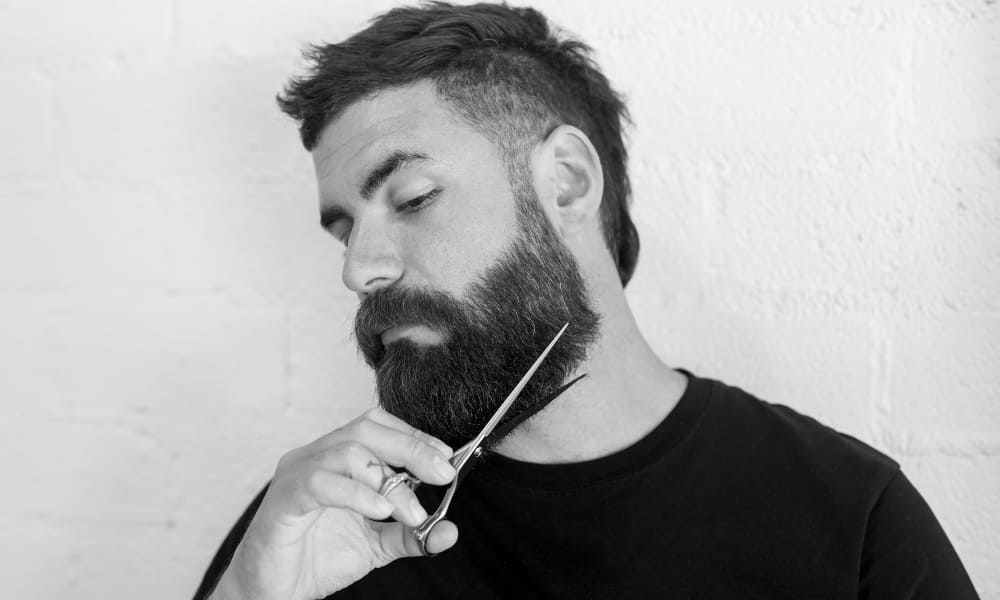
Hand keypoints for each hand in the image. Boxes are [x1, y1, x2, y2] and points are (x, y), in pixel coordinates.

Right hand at [210, 407, 458, 599]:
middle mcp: (316, 456)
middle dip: (411, 448)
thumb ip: (411, 535)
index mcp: (336, 458)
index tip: (446, 458)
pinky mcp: (283, 498)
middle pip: (367, 429)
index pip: (378, 426)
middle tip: (443, 474)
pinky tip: (380, 511)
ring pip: (348, 451)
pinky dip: (356, 494)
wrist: (272, 592)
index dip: (414, 436)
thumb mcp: (376, 546)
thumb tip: (449, 532)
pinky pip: (320, 482)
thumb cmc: (316, 559)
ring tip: (412, 513)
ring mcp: (297, 473)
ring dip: (389, 481)